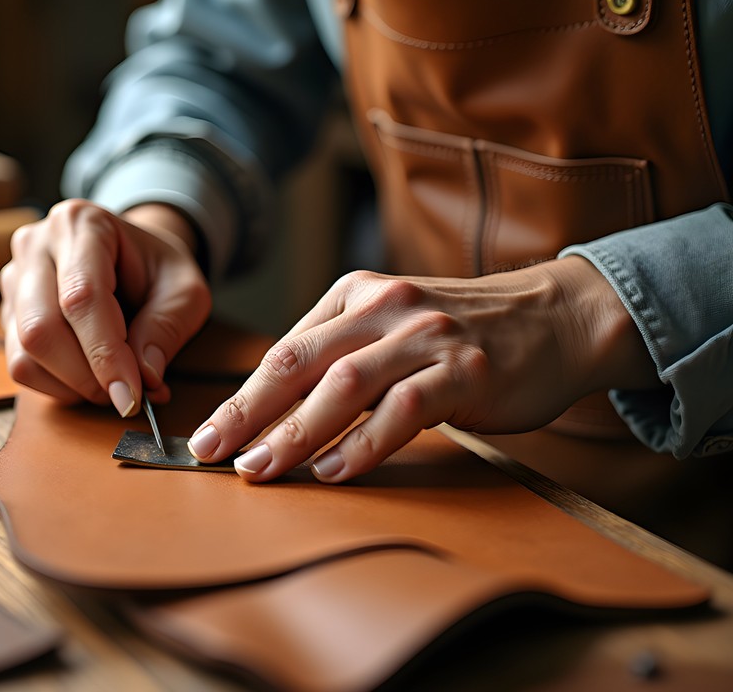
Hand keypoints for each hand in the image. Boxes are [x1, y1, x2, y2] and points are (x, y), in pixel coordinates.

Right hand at [0, 199, 210, 415]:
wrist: (133, 258)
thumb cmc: (158, 269)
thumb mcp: (185, 291)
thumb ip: (167, 328)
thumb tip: (144, 376)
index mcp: (82, 224)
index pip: (81, 297)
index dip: (105, 354)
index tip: (131, 396)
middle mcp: (36, 245)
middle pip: (42, 328)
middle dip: (88, 376)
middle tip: (127, 396)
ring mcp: (15, 278)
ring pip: (25, 353)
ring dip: (73, 385)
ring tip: (113, 383)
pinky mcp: (9, 312)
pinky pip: (20, 364)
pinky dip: (58, 385)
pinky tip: (90, 377)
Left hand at [187, 257, 657, 482]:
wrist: (554, 318)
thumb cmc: (462, 334)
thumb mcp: (391, 326)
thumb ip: (341, 356)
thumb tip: (276, 413)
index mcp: (356, 295)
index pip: (284, 350)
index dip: (242, 396)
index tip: (209, 435)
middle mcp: (384, 307)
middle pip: (299, 363)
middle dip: (248, 413)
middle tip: (212, 452)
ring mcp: (425, 336)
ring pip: (343, 385)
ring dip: (295, 432)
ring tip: (262, 468)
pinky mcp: (465, 370)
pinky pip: (403, 409)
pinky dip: (363, 442)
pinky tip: (334, 470)